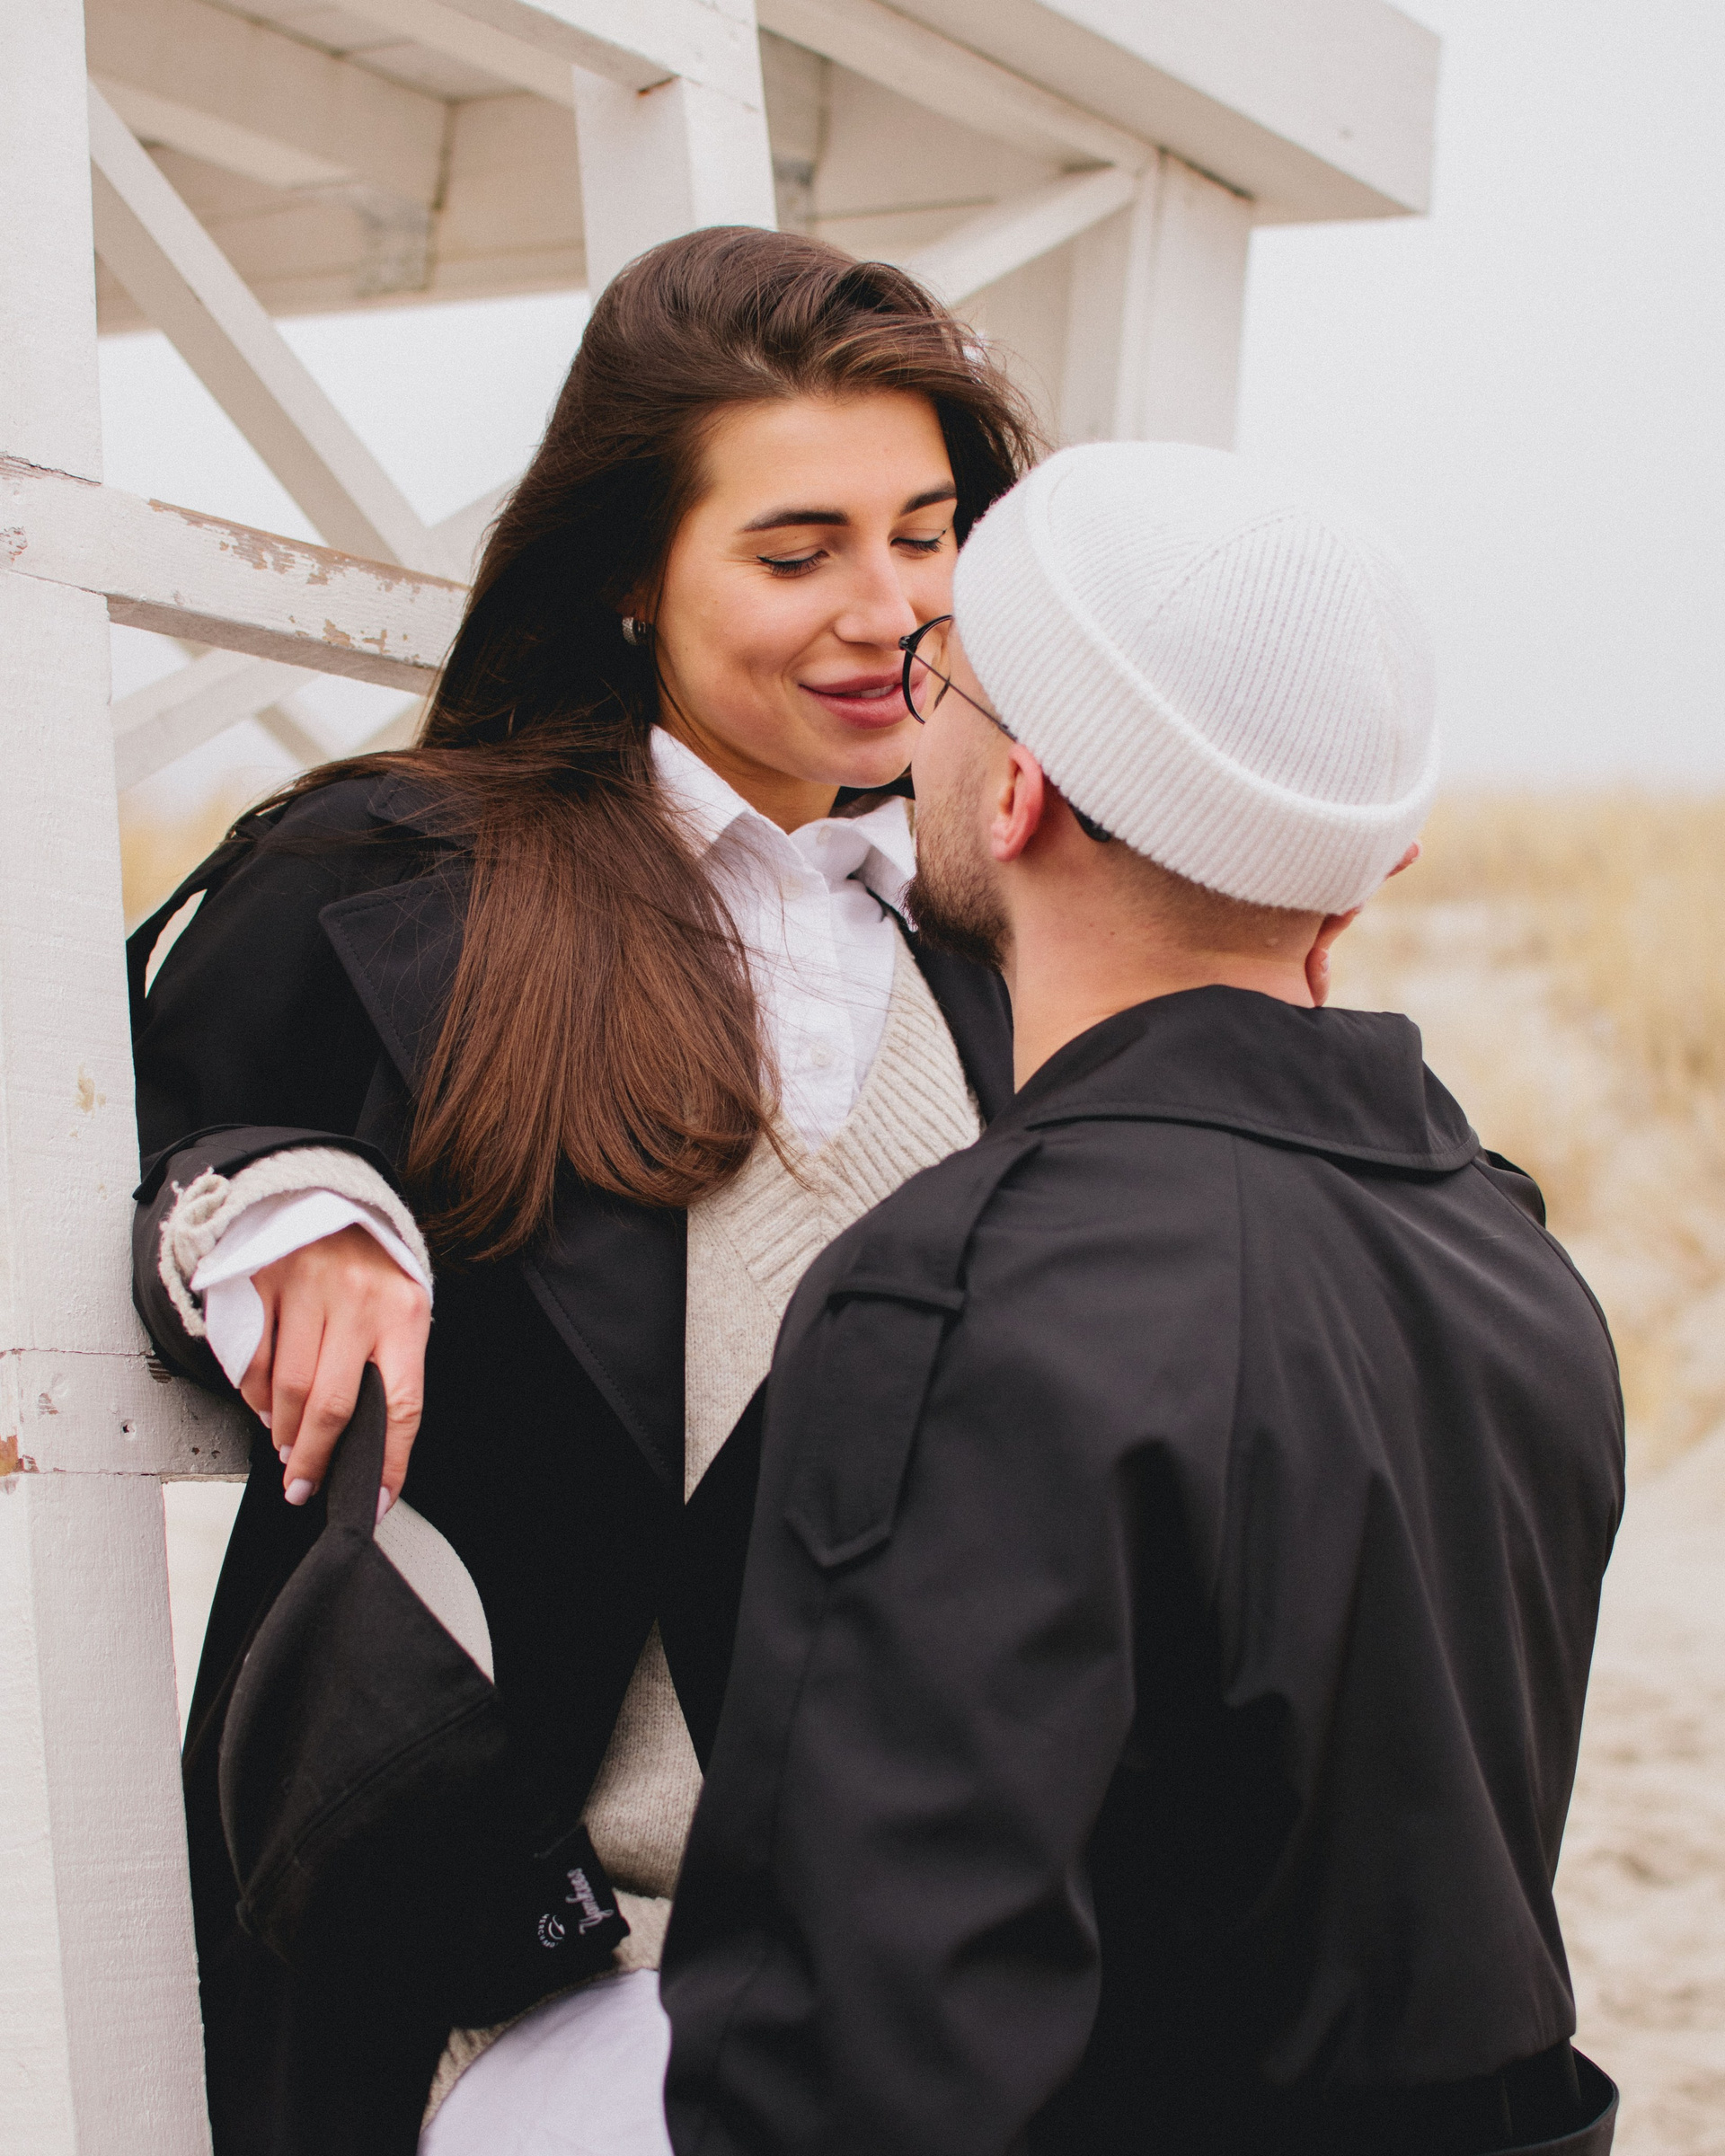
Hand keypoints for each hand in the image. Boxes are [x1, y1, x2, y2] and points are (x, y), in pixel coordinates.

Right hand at [240, 1224, 429, 1513]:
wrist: (328, 1201)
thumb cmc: (369, 1270)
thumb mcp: (400, 1312)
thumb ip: (388, 1370)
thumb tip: (371, 1451)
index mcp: (405, 1313)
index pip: (402, 1404)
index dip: (389, 1462)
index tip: (374, 1501)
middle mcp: (358, 1299)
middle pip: (332, 1405)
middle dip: (314, 1459)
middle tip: (303, 1485)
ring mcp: (308, 1288)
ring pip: (288, 1389)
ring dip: (283, 1432)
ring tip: (286, 1446)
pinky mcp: (264, 1282)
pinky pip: (254, 1360)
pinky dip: (256, 1396)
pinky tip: (266, 1405)